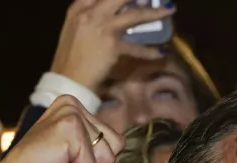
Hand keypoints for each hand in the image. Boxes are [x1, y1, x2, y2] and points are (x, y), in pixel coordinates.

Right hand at [51, 0, 175, 90]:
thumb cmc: (70, 59)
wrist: (67, 81)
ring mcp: (102, 27)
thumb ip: (89, 17)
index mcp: (78, 8)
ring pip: (134, 14)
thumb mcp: (74, 30)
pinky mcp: (112, 45)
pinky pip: (136, 47)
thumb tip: (110, 13)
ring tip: (169, 11)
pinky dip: (150, 50)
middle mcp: (90, 13)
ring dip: (155, 13)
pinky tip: (161, 52)